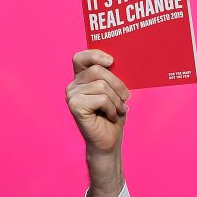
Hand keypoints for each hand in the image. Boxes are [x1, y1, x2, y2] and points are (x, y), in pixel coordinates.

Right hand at [66, 50, 130, 196]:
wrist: (109, 141)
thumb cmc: (113, 115)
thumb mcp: (116, 92)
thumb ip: (112, 76)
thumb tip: (118, 61)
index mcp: (81, 78)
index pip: (81, 57)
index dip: (95, 54)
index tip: (112, 61)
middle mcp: (73, 85)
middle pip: (98, 71)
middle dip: (118, 85)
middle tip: (125, 98)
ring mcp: (71, 96)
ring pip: (102, 86)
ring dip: (117, 100)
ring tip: (118, 110)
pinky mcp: (75, 106)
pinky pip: (101, 99)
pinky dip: (112, 108)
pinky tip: (110, 116)